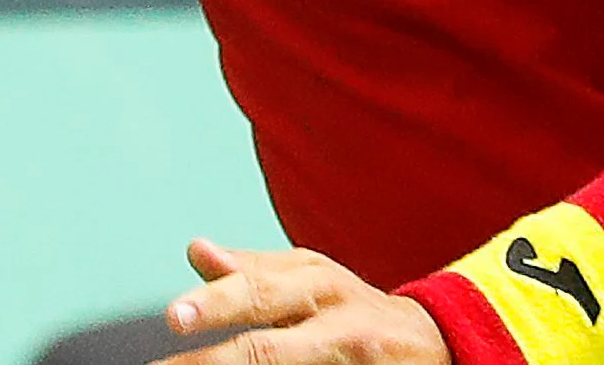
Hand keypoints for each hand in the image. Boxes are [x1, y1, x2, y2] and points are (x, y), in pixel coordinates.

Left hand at [153, 240, 449, 364]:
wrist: (435, 341)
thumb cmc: (349, 309)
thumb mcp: (306, 279)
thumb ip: (252, 270)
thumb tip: (195, 250)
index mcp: (311, 280)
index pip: (254, 290)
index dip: (214, 304)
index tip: (173, 317)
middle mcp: (331, 317)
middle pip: (268, 346)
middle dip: (218, 359)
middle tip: (169, 362)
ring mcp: (351, 354)